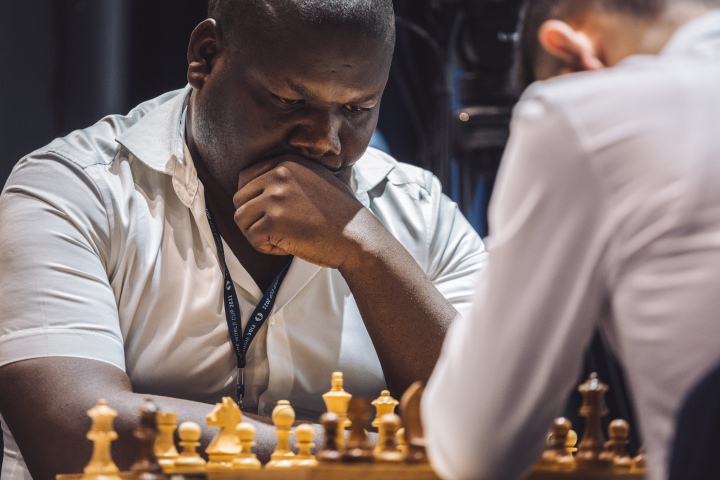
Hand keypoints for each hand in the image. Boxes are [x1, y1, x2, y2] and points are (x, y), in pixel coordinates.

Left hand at [232, 155, 373, 267]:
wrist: (357, 236)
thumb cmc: (339, 214)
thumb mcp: (314, 178)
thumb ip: (287, 176)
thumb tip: (255, 185)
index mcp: (285, 162)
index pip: (245, 178)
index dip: (253, 201)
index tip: (270, 214)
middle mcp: (278, 175)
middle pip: (239, 200)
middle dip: (254, 219)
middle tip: (277, 230)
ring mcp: (275, 198)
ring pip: (241, 220)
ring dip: (257, 234)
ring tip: (282, 238)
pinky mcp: (274, 221)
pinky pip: (252, 239)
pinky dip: (267, 248)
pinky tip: (288, 247)